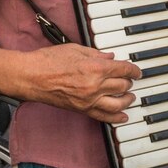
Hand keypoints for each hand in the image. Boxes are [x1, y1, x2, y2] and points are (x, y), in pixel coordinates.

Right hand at [25, 44, 141, 123]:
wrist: (31, 77)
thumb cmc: (48, 61)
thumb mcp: (76, 49)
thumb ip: (96, 54)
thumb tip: (110, 57)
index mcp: (95, 67)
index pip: (124, 70)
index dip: (134, 70)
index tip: (137, 71)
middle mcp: (95, 86)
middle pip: (123, 86)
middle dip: (129, 82)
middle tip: (130, 80)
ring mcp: (89, 100)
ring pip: (118, 104)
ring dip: (127, 100)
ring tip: (130, 96)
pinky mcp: (82, 109)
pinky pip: (104, 117)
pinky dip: (116, 118)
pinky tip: (123, 116)